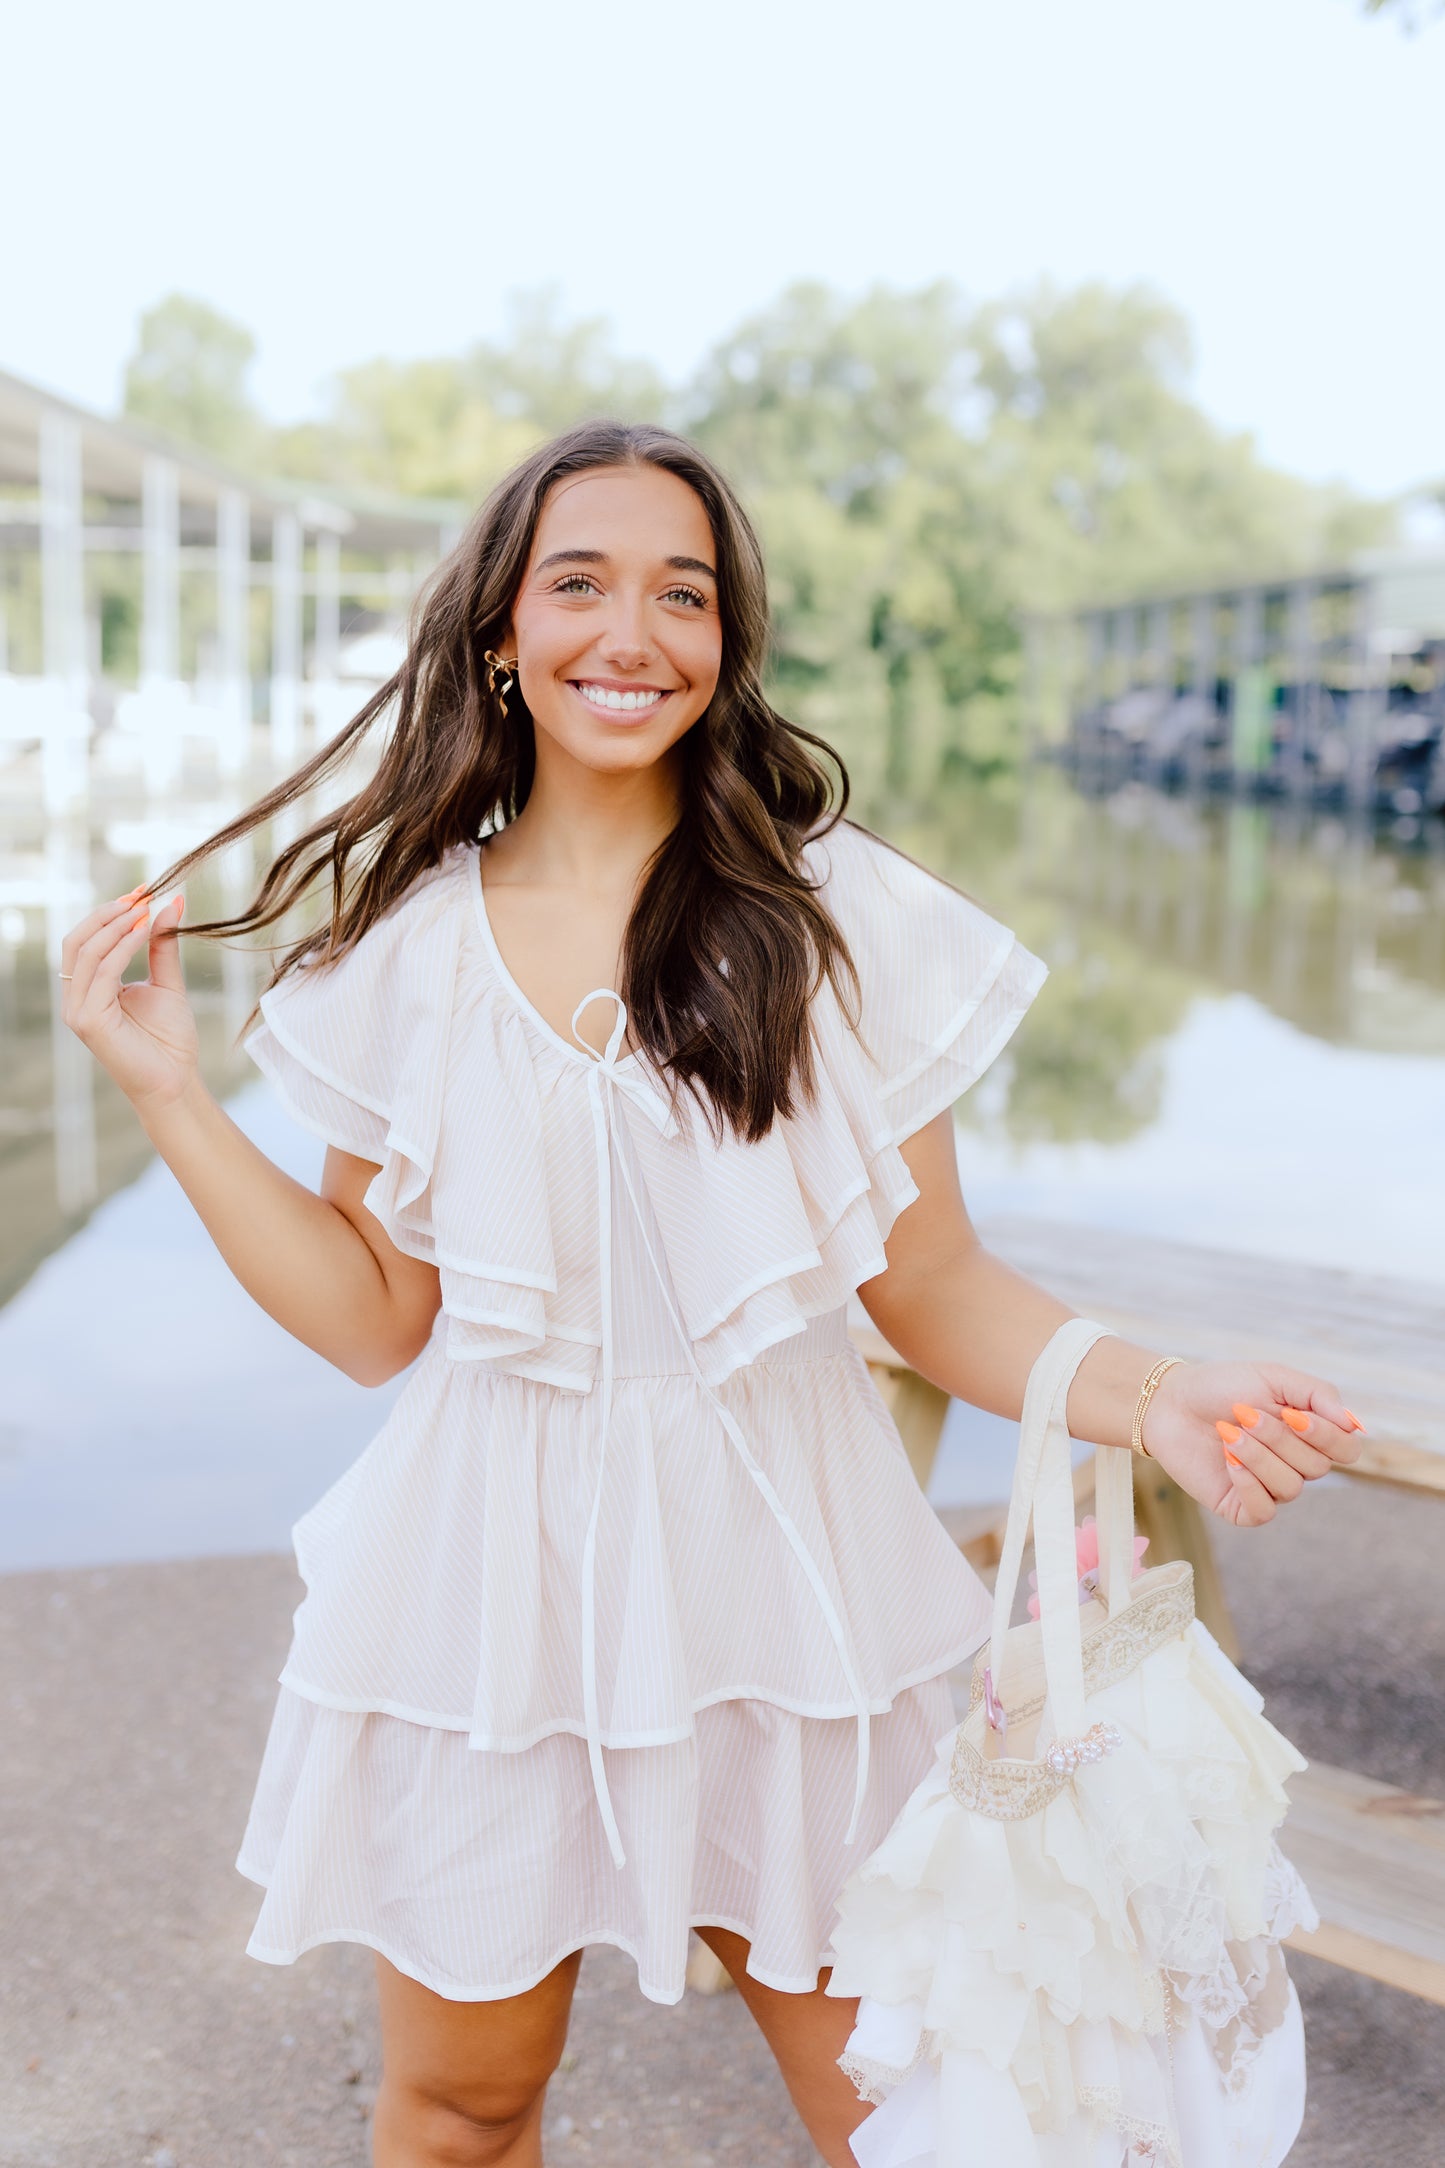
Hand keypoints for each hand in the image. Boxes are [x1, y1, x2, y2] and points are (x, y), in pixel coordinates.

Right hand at [61, 890, 198, 1112]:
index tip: (141, 892)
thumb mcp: (166, 983)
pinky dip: (123, 947)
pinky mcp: (88, 1021)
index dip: (109, 913)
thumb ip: (162, 946)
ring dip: (115, 926)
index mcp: (89, 989)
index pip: (86, 940)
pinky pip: (103, 973)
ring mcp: (78, 1011)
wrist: (175, 1080)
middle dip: (107, 914)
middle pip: (77, 941)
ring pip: (86, 952)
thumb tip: (172, 903)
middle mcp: (77, 998)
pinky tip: (144, 931)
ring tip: (144, 910)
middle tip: (139, 896)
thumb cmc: (170, 1039)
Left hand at [1141, 1359, 1363, 1528]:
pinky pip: (1264, 1511)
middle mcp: (1296, 1464)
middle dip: (1279, 1438)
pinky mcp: (1241, 1507)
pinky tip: (1227, 1460)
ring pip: (1291, 1488)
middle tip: (1244, 1413)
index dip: (1326, 1436)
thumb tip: (1355, 1425)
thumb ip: (1318, 1395)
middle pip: (1317, 1467)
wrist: (1169, 1402)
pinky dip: (1248, 1484)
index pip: (1347, 1450)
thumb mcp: (1274, 1378)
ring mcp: (1269, 1488)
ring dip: (1258, 1457)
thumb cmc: (1223, 1386)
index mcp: (1310, 1434)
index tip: (1292, 1413)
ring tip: (1228, 1432)